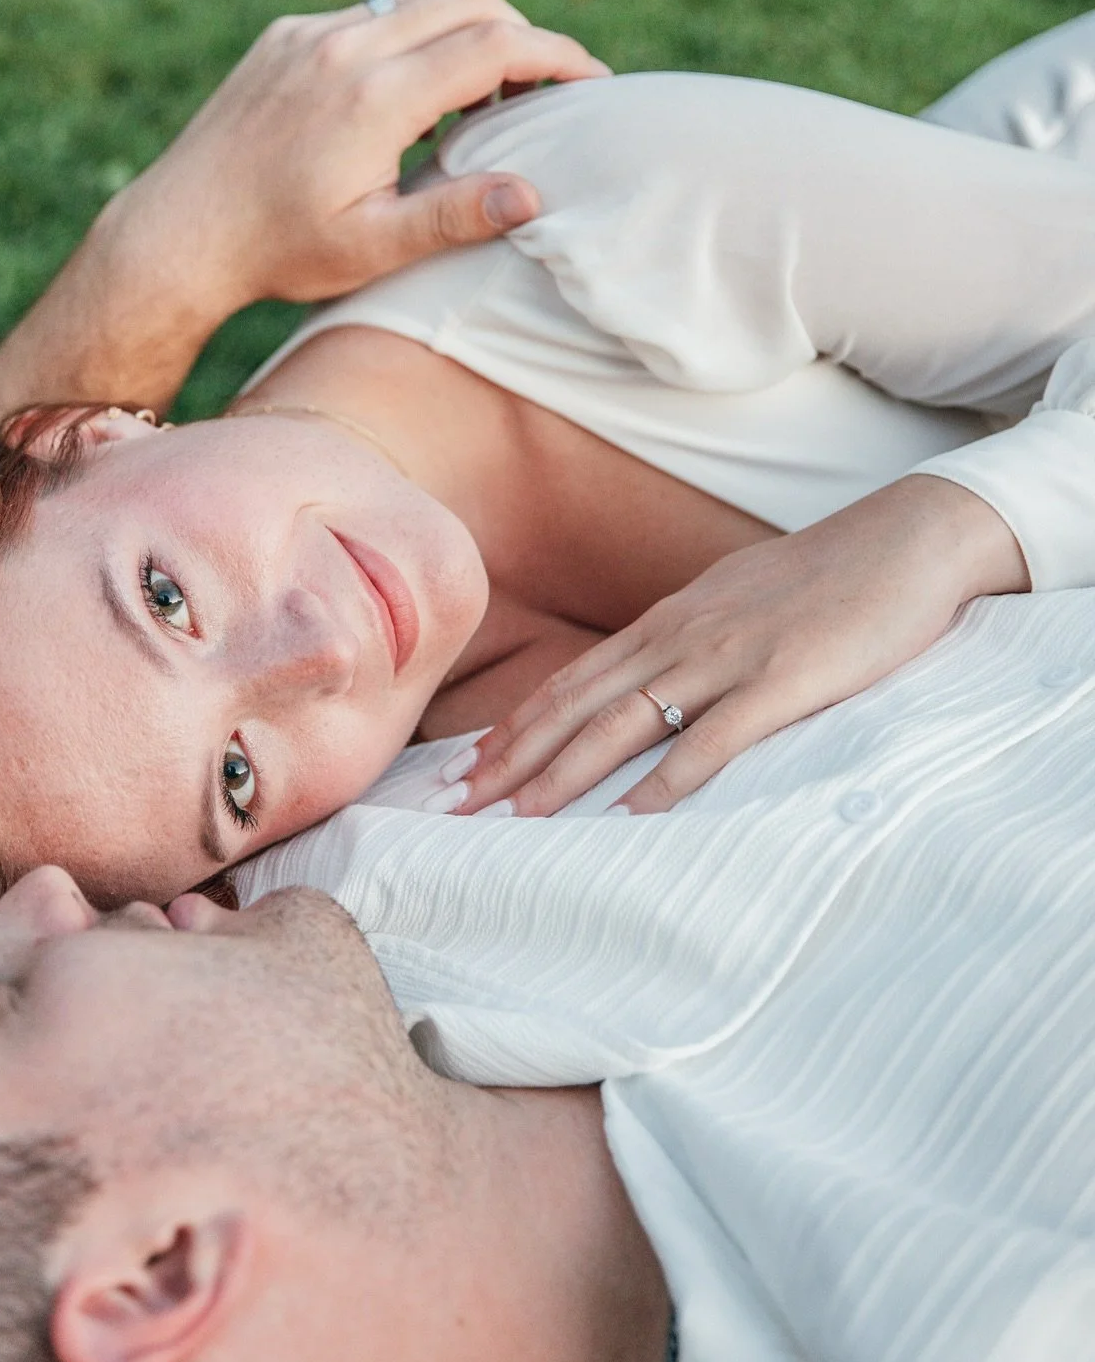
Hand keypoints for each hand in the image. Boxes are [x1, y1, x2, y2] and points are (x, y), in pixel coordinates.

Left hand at [0, 0, 604, 452]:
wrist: (178, 234)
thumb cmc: (278, 253)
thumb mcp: (372, 248)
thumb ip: (455, 217)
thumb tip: (533, 193)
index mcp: (375, 97)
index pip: (494, 45)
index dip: (556, 56)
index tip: (593, 81)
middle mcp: (344, 46)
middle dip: (522, 32)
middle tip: (546, 86)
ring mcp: (310, 33)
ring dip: (467, 31)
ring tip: (485, 99)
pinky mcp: (285, 36)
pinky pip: (371, 14)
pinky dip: (412, 38)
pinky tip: (414, 98)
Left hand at [446, 476, 1029, 817]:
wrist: (904, 540)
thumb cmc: (821, 579)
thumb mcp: (732, 603)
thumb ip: (685, 641)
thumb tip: (644, 681)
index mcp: (667, 622)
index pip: (569, 681)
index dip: (513, 728)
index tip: (465, 771)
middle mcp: (681, 637)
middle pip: (576, 706)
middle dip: (513, 760)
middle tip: (458, 809)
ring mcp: (729, 658)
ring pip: (625, 722)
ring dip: (566, 775)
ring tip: (519, 821)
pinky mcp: (784, 681)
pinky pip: (713, 738)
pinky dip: (667, 781)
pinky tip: (631, 817)